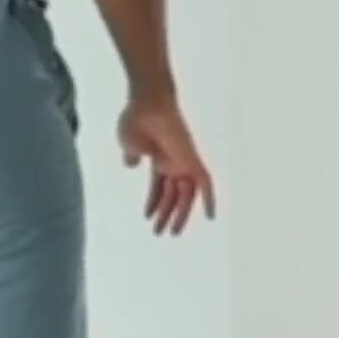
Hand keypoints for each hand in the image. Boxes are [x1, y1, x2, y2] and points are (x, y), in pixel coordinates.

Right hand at [118, 96, 215, 235]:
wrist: (148, 104)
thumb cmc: (136, 120)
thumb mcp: (128, 144)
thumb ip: (130, 156)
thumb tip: (131, 165)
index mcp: (157, 158)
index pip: (158, 186)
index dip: (153, 202)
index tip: (147, 217)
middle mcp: (172, 161)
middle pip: (173, 194)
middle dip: (165, 214)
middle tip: (159, 233)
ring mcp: (184, 161)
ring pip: (186, 195)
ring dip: (180, 214)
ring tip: (172, 233)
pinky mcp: (193, 159)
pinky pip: (206, 183)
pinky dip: (210, 199)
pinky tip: (211, 217)